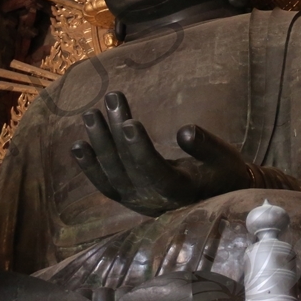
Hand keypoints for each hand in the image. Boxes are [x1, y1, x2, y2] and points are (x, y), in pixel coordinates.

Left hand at [70, 92, 253, 213]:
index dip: (139, 148)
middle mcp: (153, 200)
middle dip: (116, 133)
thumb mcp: (222, 158)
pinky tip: (78, 146)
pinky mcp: (128, 198)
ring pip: (111, 174)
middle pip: (127, 167)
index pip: (153, 170)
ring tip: (90, 114)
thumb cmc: (222, 173)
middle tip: (112, 99)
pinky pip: (104, 184)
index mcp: (178, 191)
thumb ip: (204, 146)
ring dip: (99, 144)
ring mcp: (137, 201)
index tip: (129, 121)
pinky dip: (90, 166)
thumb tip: (185, 130)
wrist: (216, 200)